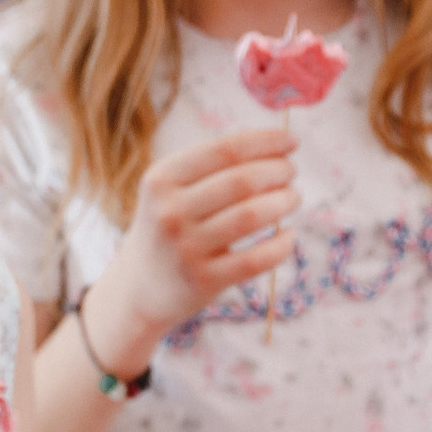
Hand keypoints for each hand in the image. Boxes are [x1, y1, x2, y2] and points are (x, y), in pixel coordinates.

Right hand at [87, 127, 298, 362]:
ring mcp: (186, 248)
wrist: (138, 289)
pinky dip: (282, 245)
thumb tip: (277, 147)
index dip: (266, 142)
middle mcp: (170, 212)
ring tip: (293, 197)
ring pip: (251, 216)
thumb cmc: (168, 228)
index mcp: (161, 180)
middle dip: (278, 171)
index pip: (225, 150)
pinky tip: (289, 237)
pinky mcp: (203, 280)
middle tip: (291, 173)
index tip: (292, 142)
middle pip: (242, 181)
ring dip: (284, 201)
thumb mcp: (170, 191)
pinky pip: (256, 259)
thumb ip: (213, 167)